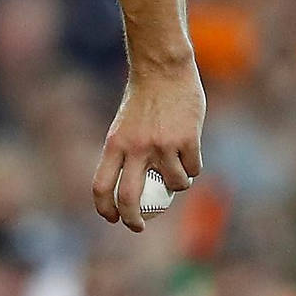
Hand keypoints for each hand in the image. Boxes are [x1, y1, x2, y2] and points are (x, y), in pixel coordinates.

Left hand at [92, 57, 204, 231]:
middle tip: (139, 226)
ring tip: (178, 172)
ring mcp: (162, 145)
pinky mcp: (187, 140)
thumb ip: (126, 154)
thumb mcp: (124, 127)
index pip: (101, 185)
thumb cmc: (143, 99)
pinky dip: (193, 169)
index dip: (104, 208)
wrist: (163, 69)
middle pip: (129, 197)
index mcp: (114, 144)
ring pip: (174, 185)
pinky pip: (193, 169)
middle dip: (133, 219)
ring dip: (178, 185)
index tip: (112, 219)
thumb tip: (131, 191)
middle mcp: (135, 148)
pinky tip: (191, 155)